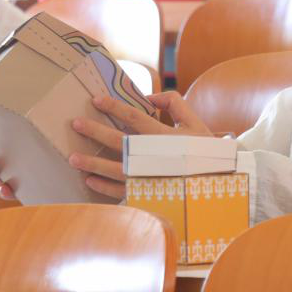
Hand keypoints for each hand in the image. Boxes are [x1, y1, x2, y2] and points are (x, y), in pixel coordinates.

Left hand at [68, 94, 213, 199]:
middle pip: (118, 142)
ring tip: (72, 158)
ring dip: (92, 164)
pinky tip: (89, 180)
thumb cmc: (205, 151)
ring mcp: (148, 177)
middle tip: (75, 124)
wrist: (219, 184)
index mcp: (165, 136)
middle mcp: (153, 156)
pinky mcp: (147, 194)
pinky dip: (103, 187)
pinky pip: (120, 191)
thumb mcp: (195, 122)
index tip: (96, 100)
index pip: (134, 116)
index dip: (114, 107)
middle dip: (95, 132)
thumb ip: (174, 104)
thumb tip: (149, 97)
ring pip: (114, 170)